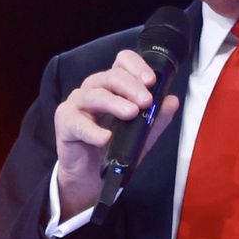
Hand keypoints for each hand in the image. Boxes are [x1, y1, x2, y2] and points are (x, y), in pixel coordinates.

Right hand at [52, 49, 180, 220]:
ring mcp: (77, 104)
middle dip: (131, 87)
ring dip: (115, 103)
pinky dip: (93, 131)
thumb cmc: (113, 148)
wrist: (91, 176)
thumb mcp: (141, 135)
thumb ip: (157, 118)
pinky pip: (78, 123)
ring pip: (95, 95)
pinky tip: (106, 138)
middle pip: (111, 76)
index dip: (137, 66)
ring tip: (132, 113)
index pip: (122, 62)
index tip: (152, 81)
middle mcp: (93, 89)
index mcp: (112, 85)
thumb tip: (172, 101)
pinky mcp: (65, 122)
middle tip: (146, 101)